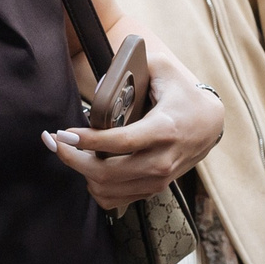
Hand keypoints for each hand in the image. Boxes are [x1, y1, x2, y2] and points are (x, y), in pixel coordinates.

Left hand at [42, 63, 224, 208]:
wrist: (209, 125)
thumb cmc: (181, 94)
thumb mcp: (163, 69)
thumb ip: (134, 64)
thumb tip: (104, 76)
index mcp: (164, 130)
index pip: (120, 143)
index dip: (87, 140)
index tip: (63, 133)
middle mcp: (161, 160)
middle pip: (107, 173)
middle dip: (73, 159)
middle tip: (55, 142)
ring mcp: (158, 179)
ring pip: (107, 190)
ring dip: (82, 173)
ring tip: (71, 152)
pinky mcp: (153, 189)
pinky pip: (115, 199)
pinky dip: (95, 186)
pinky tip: (88, 167)